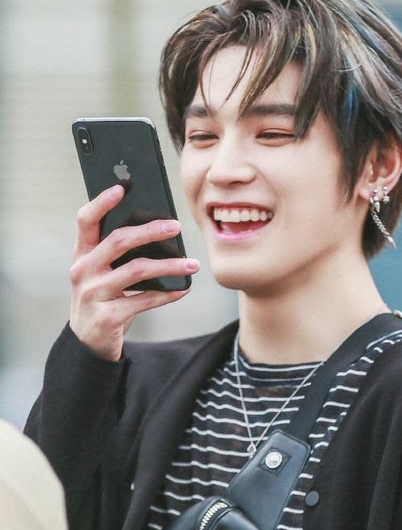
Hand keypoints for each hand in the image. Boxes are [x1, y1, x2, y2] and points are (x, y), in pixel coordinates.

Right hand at [69, 184, 198, 360]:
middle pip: (118, 241)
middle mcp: (83, 270)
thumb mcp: (100, 273)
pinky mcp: (108, 316)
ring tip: (192, 264)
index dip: (102, 202)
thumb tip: (157, 230)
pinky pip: (144, 300)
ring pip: (137, 270)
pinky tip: (183, 289)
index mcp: (81, 254)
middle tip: (176, 226)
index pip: (86, 220)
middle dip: (150, 231)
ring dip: (169, 266)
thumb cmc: (101, 298)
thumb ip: (116, 253)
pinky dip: (168, 294)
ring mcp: (93, 294)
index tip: (122, 187)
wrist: (88, 341)